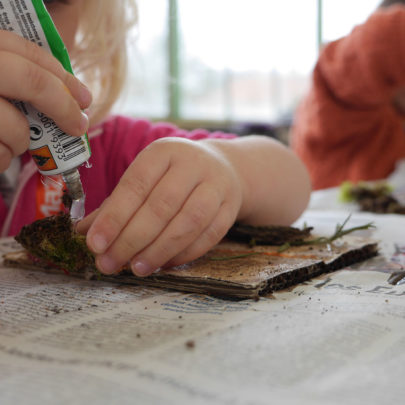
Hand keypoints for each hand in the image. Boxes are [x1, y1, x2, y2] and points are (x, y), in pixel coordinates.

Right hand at [0, 31, 91, 171]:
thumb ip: (14, 79)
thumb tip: (72, 98)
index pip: (23, 49)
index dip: (61, 75)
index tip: (84, 97)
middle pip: (29, 80)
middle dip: (63, 105)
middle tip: (79, 125)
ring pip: (16, 128)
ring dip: (21, 143)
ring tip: (6, 142)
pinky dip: (2, 161)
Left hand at [78, 137, 242, 275]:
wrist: (224, 168)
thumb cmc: (174, 175)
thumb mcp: (146, 177)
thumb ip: (116, 204)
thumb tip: (84, 233)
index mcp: (163, 152)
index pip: (136, 185)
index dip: (114, 216)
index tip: (94, 244)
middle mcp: (192, 164)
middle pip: (161, 206)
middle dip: (132, 240)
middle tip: (109, 264)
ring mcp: (216, 185)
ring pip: (189, 222)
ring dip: (159, 250)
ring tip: (136, 269)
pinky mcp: (231, 207)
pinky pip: (209, 235)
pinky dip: (185, 253)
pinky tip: (164, 264)